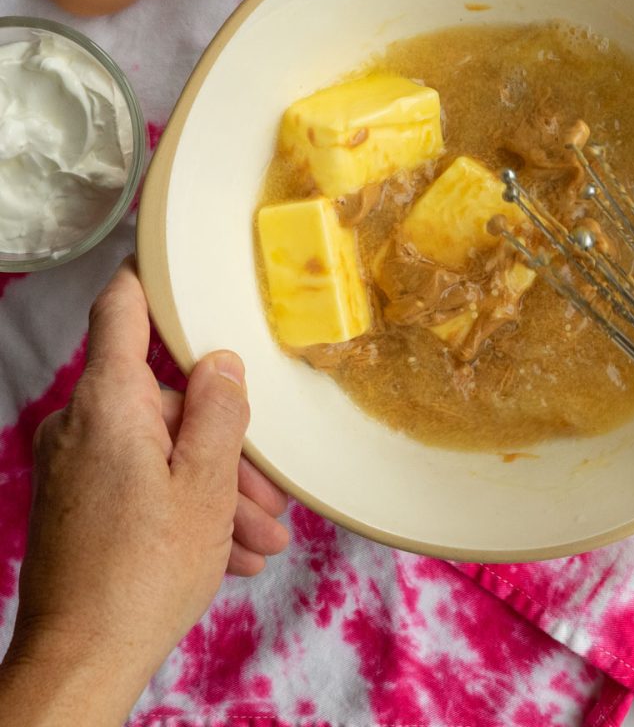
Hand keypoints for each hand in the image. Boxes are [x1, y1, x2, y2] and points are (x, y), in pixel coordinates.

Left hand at [0, 259, 288, 725]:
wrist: (80, 662)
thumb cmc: (145, 570)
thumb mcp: (206, 485)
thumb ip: (218, 411)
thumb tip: (221, 362)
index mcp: (107, 404)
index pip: (121, 309)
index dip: (150, 278)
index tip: (180, 260)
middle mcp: (81, 425)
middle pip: (163, 399)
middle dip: (224, 441)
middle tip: (268, 495)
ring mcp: (76, 466)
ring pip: (160, 448)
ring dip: (214, 486)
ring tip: (259, 538)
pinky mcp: (79, 502)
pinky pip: (141, 480)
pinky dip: (184, 505)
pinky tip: (226, 551)